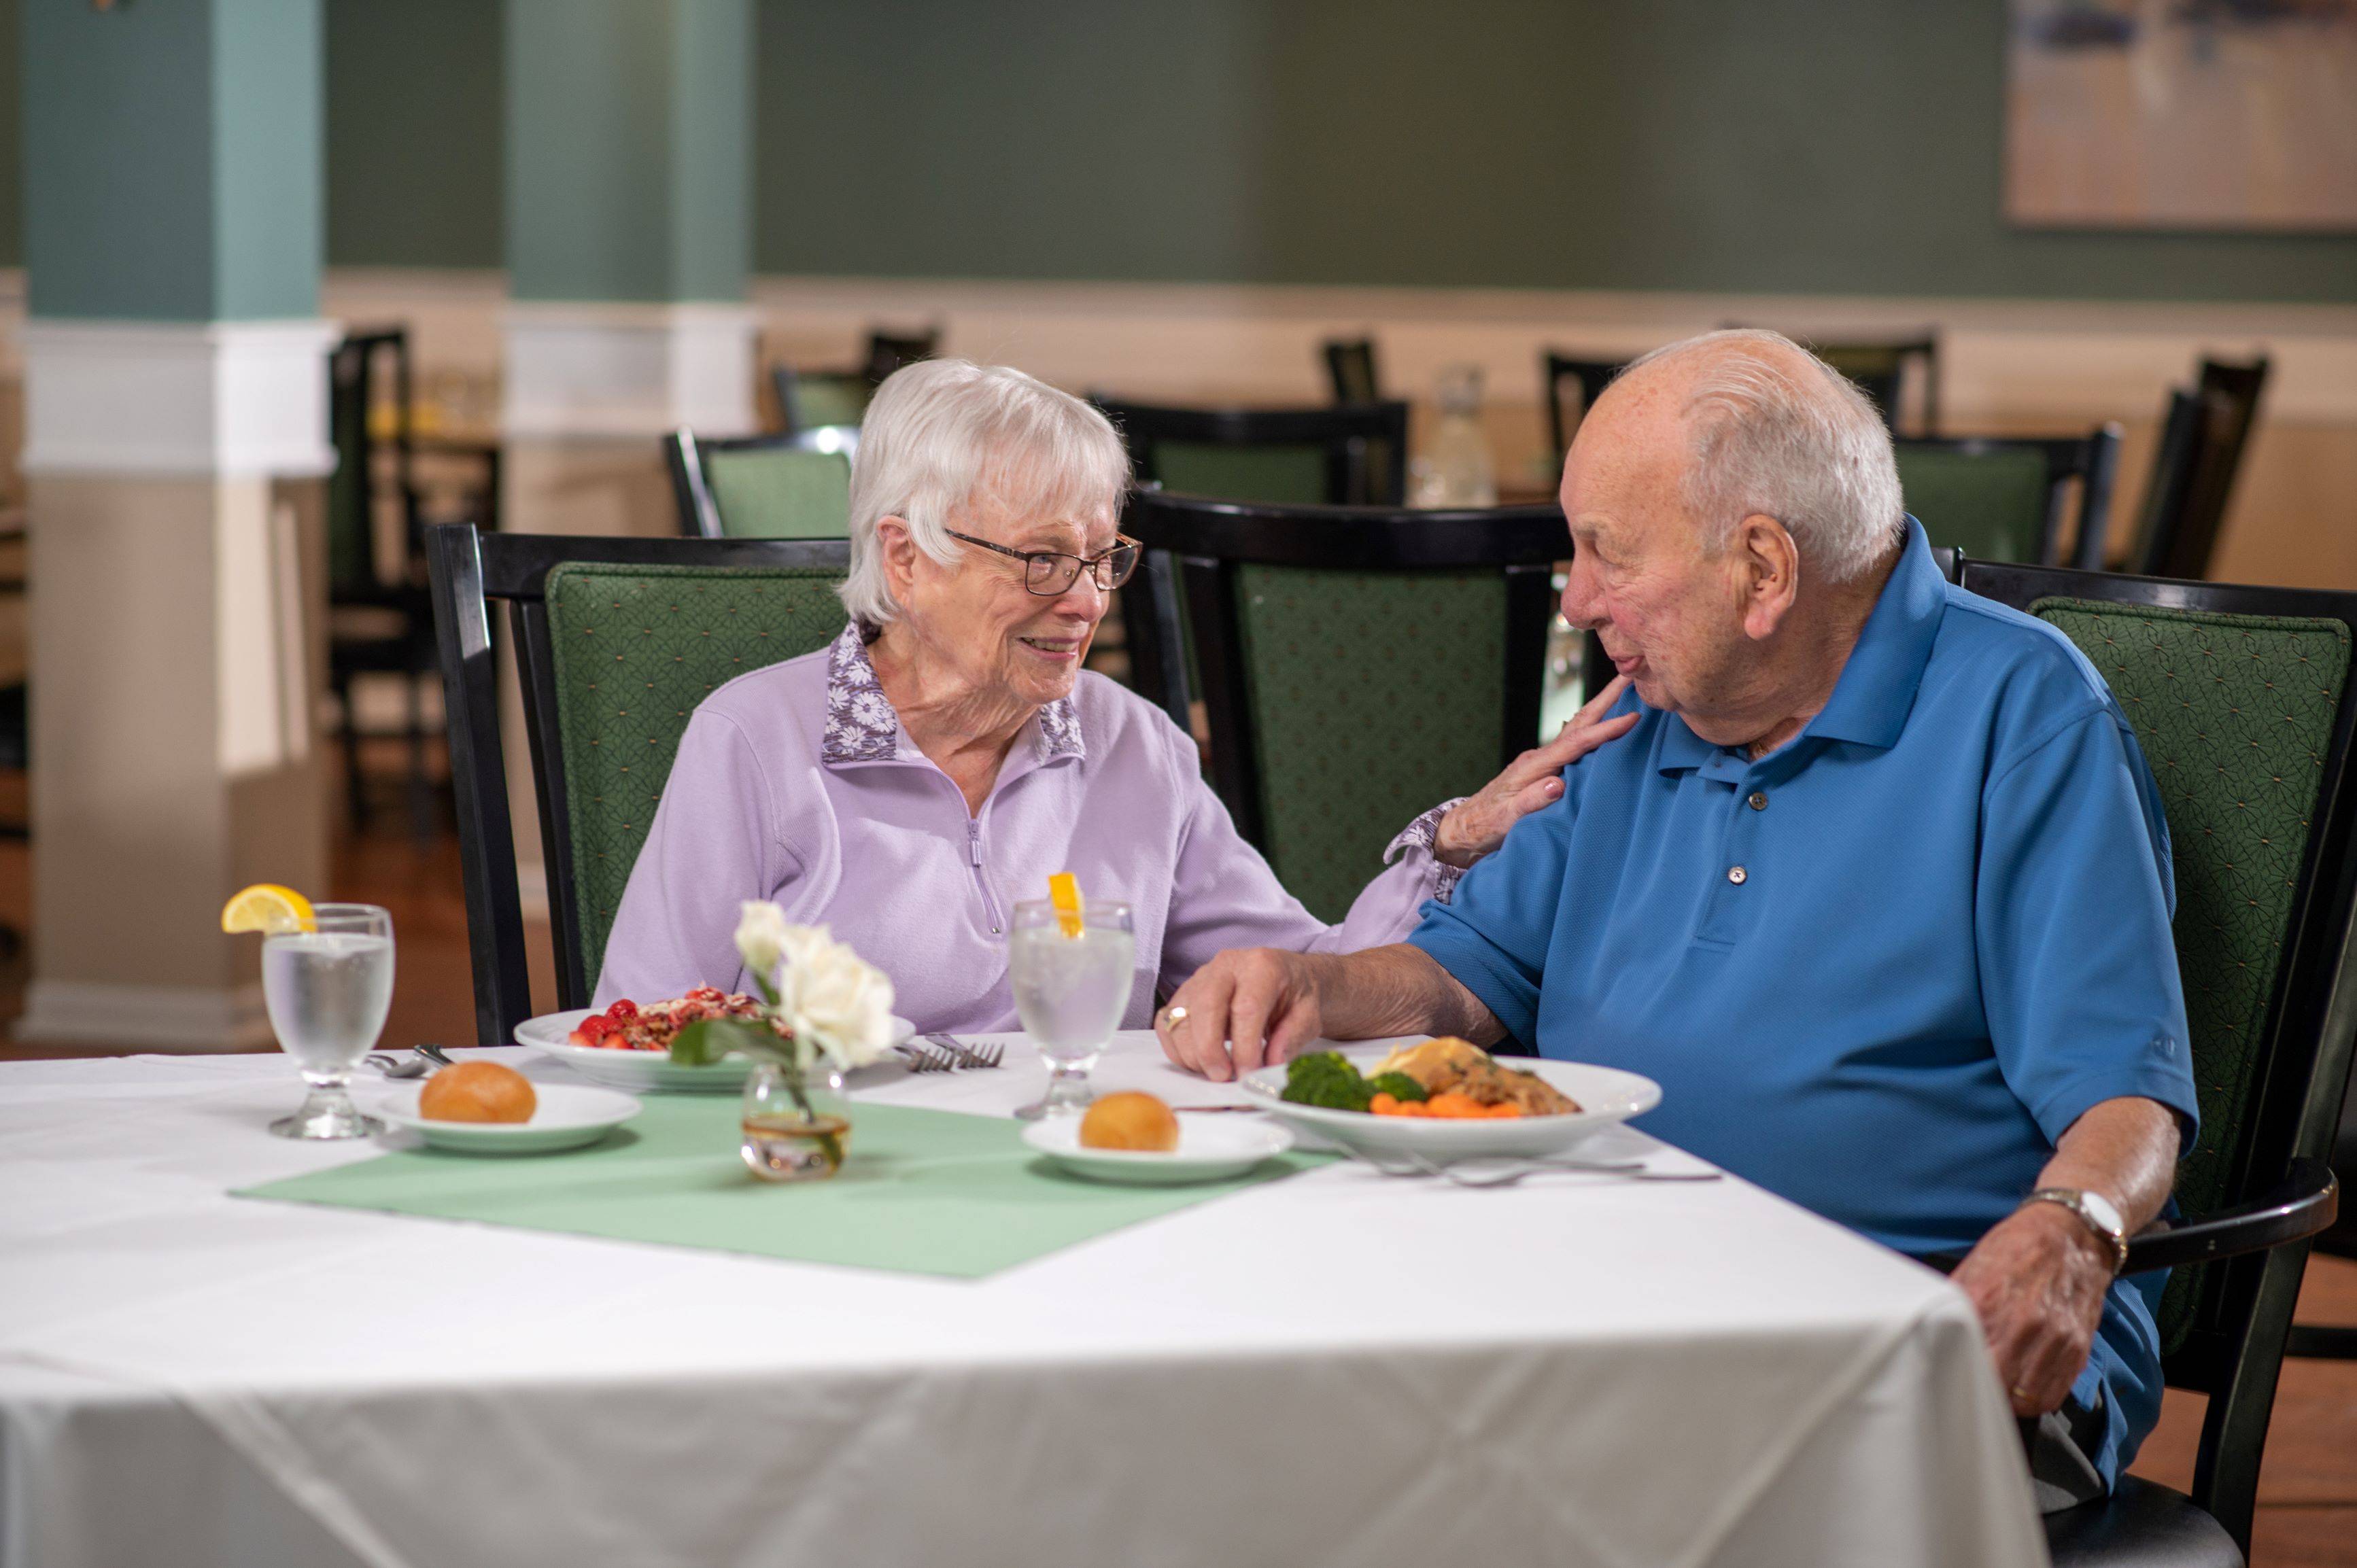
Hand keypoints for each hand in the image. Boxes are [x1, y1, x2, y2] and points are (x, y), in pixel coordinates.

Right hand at [1155, 948, 1325, 1081]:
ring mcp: (1200, 978)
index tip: (1248, 1074)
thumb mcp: (1309, 1015)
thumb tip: (1270, 1062)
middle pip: (1205, 1006)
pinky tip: (1199, 1062)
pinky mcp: (1185, 995)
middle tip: (1224, 1078)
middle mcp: (1225, 966)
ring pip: (1180, 1017)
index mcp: (1261, 966)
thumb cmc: (1297, 995)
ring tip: (1218, 1071)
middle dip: (1210, 1050)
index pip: (1246, 1008)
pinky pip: (1167, 1023)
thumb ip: (1291, 1038)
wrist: (1290, 979)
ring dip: (1193, 1054)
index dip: (1245, 1047)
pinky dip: (1176, 1049)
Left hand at [1433, 676, 1637, 866]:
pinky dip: (1594, 729)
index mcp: (1534, 766)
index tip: (1634, 716)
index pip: (1577, 743)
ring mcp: (1543, 761)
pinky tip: (1606, 725)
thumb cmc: (1486, 825)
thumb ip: (1530, 802)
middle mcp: (1541, 757)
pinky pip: (1576, 744)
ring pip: (1578, 729)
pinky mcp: (1545, 769)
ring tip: (1627, 691)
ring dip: (1602, 709)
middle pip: (1579, 723)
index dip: (1606, 730)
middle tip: (1632, 674)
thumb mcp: (1506, 819)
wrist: (1467, 827)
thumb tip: (1557, 785)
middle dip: (1607, 699)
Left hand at [1950, 1202, 2115, 1417]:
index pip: (1962, 1356)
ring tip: (1996, 1388)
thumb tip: (1929, 1329)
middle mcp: (2024, 1324)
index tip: (1944, 1375)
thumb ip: (1954, 1302)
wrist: (2071, 1234)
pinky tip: (2022, 1385)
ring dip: (2008, 1399)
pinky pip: (2053, 1393)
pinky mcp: (2077, 1349)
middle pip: (1994, 1383)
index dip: (1952, 1371)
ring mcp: (2055, 1339)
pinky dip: (2035, 1397)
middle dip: (1979, 1388)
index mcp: (1987, 1301)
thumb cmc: (2016, 1248)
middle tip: (1968, 1384)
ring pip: (2025, 1398)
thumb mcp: (1973, 1266)